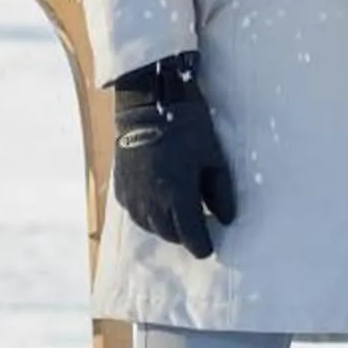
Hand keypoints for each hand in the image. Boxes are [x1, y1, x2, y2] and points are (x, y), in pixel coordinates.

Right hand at [108, 53, 235, 258]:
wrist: (148, 102)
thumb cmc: (187, 126)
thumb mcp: (212, 156)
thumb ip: (221, 193)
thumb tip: (226, 220)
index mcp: (178, 196)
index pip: (192, 239)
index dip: (203, 245)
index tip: (210, 244)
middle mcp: (152, 203)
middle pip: (171, 235)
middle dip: (186, 233)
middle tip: (198, 222)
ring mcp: (133, 197)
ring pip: (152, 227)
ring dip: (166, 225)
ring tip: (179, 211)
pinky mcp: (120, 188)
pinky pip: (136, 214)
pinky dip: (149, 214)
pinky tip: (159, 201)